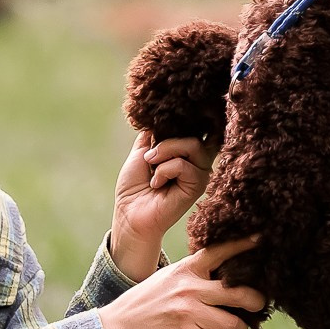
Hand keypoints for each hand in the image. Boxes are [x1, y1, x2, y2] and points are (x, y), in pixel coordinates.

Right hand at [98, 236, 264, 328]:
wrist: (119, 326)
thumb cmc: (146, 301)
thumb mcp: (168, 277)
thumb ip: (193, 275)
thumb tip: (225, 280)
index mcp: (186, 269)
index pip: (219, 252)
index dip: (242, 245)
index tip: (260, 238)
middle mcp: (191, 289)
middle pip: (240, 294)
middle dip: (256, 303)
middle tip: (256, 306)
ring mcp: (189, 313)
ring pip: (235, 325)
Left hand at [110, 129, 216, 280]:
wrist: (129, 211)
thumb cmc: (134, 185)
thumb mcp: (142, 151)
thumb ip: (155, 133)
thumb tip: (166, 117)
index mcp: (186, 151)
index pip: (198, 127)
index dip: (192, 119)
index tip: (174, 119)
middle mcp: (197, 161)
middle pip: (197, 132)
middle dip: (169, 140)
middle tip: (149, 156)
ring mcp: (200, 174)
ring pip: (194, 146)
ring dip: (166, 152)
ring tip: (151, 167)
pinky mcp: (198, 187)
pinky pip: (184, 165)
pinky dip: (165, 170)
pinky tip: (156, 184)